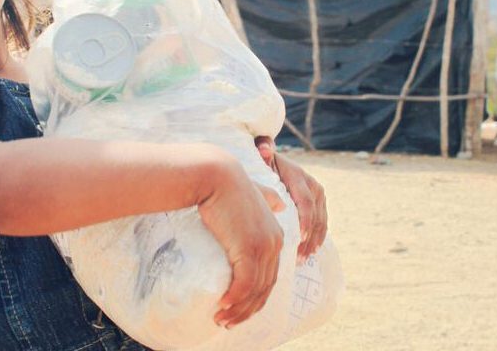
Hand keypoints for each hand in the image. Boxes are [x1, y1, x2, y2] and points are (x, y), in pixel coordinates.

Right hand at [196, 148, 284, 328]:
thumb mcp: (254, 193)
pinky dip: (234, 299)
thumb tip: (279, 202)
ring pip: (254, 290)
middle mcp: (274, 243)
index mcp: (276, 235)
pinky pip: (244, 284)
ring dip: (238, 309)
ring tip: (221, 319)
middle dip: (248, 309)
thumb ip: (268, 197)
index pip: (270, 275)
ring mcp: (263, 246)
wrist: (217, 175)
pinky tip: (222, 306)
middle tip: (228, 321)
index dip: (256, 296)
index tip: (239, 308)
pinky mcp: (248, 248)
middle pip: (264, 287)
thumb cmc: (227, 184)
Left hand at [255, 136, 328, 259]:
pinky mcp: (319, 204)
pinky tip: (311, 253)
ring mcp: (318, 195)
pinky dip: (317, 239)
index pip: (305, 200)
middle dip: (309, 237)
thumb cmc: (263, 162)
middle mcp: (312, 185)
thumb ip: (263, 151)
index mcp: (298, 176)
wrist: (274, 161)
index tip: (301, 237)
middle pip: (315, 215)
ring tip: (303, 259)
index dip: (305, 220)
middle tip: (299, 257)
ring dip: (314, 242)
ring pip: (321, 222)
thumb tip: (264, 149)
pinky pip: (322, 224)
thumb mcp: (262, 156)